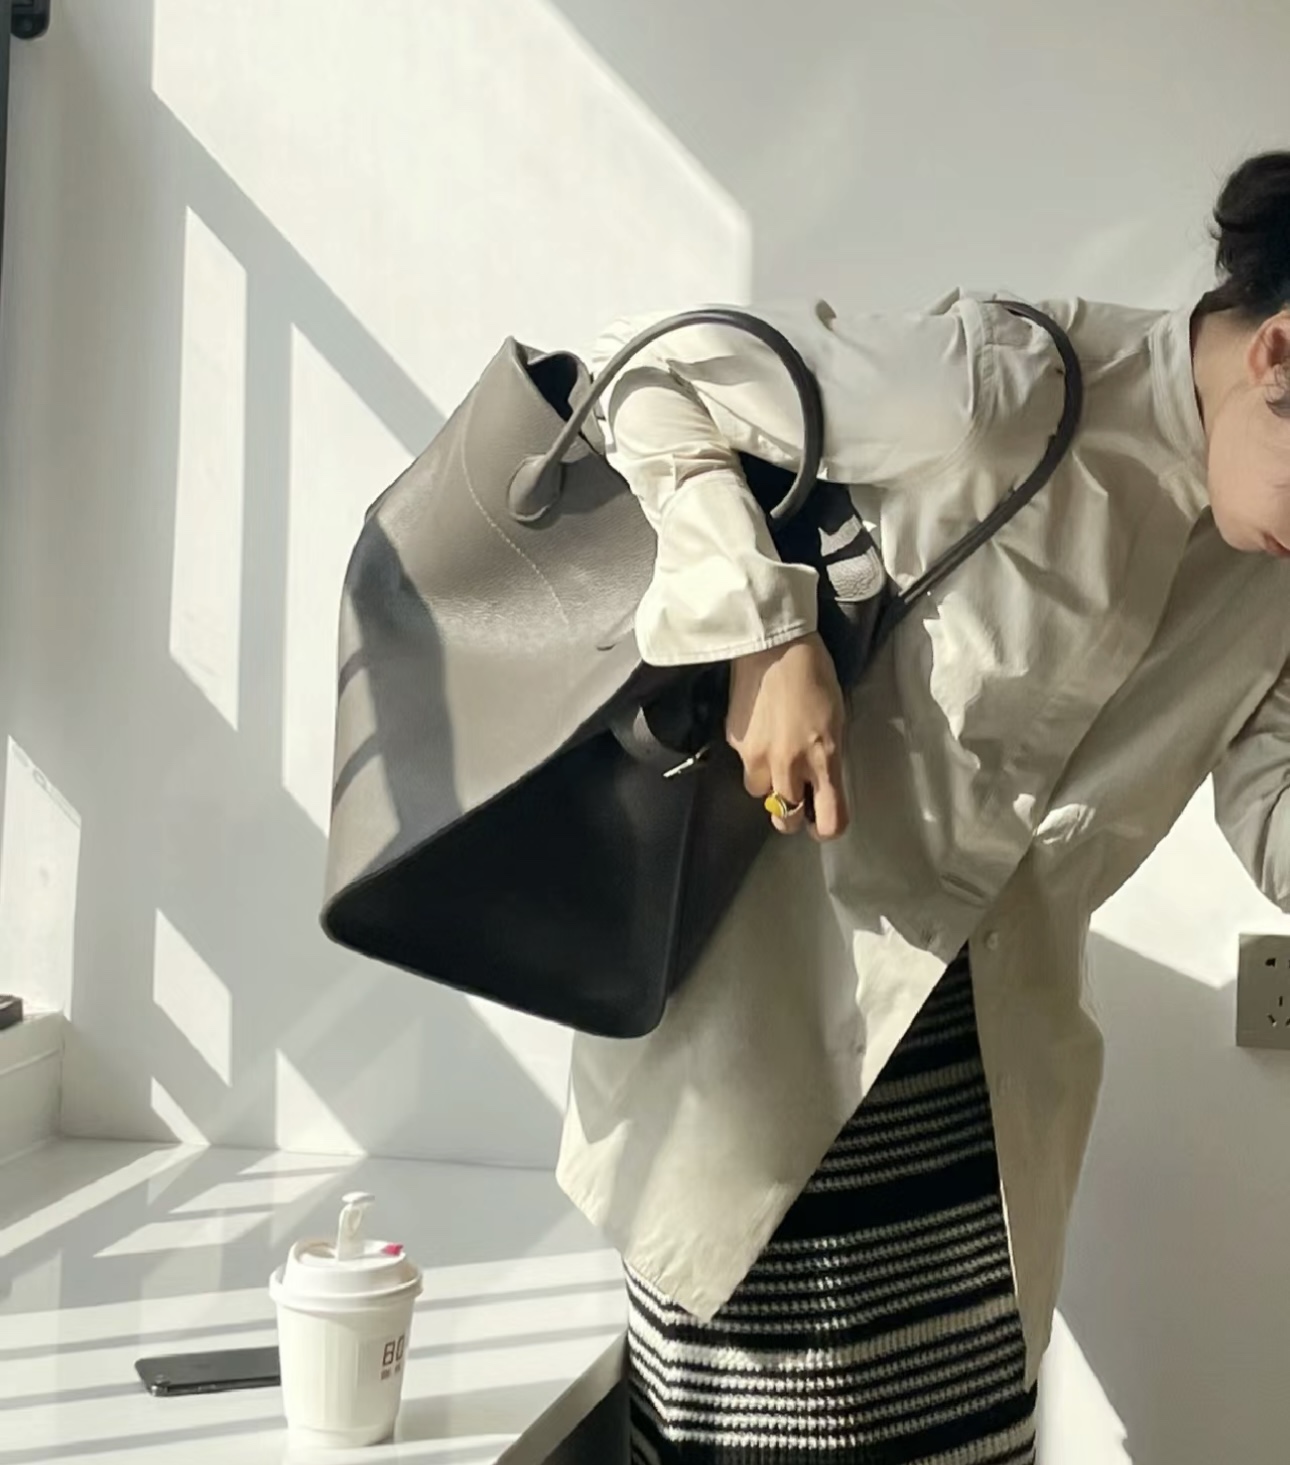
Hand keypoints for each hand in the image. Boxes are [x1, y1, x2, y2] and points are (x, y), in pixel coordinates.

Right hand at [725, 633, 849, 839]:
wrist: (772, 645)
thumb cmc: (815, 674)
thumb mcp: (838, 720)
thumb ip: (829, 758)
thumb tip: (821, 782)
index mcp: (823, 760)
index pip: (829, 820)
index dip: (827, 828)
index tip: (824, 821)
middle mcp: (789, 766)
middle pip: (785, 820)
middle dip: (791, 815)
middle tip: (796, 798)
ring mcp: (756, 757)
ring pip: (759, 793)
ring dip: (768, 782)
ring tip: (774, 753)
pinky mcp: (735, 742)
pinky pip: (744, 761)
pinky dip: (753, 753)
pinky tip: (760, 727)